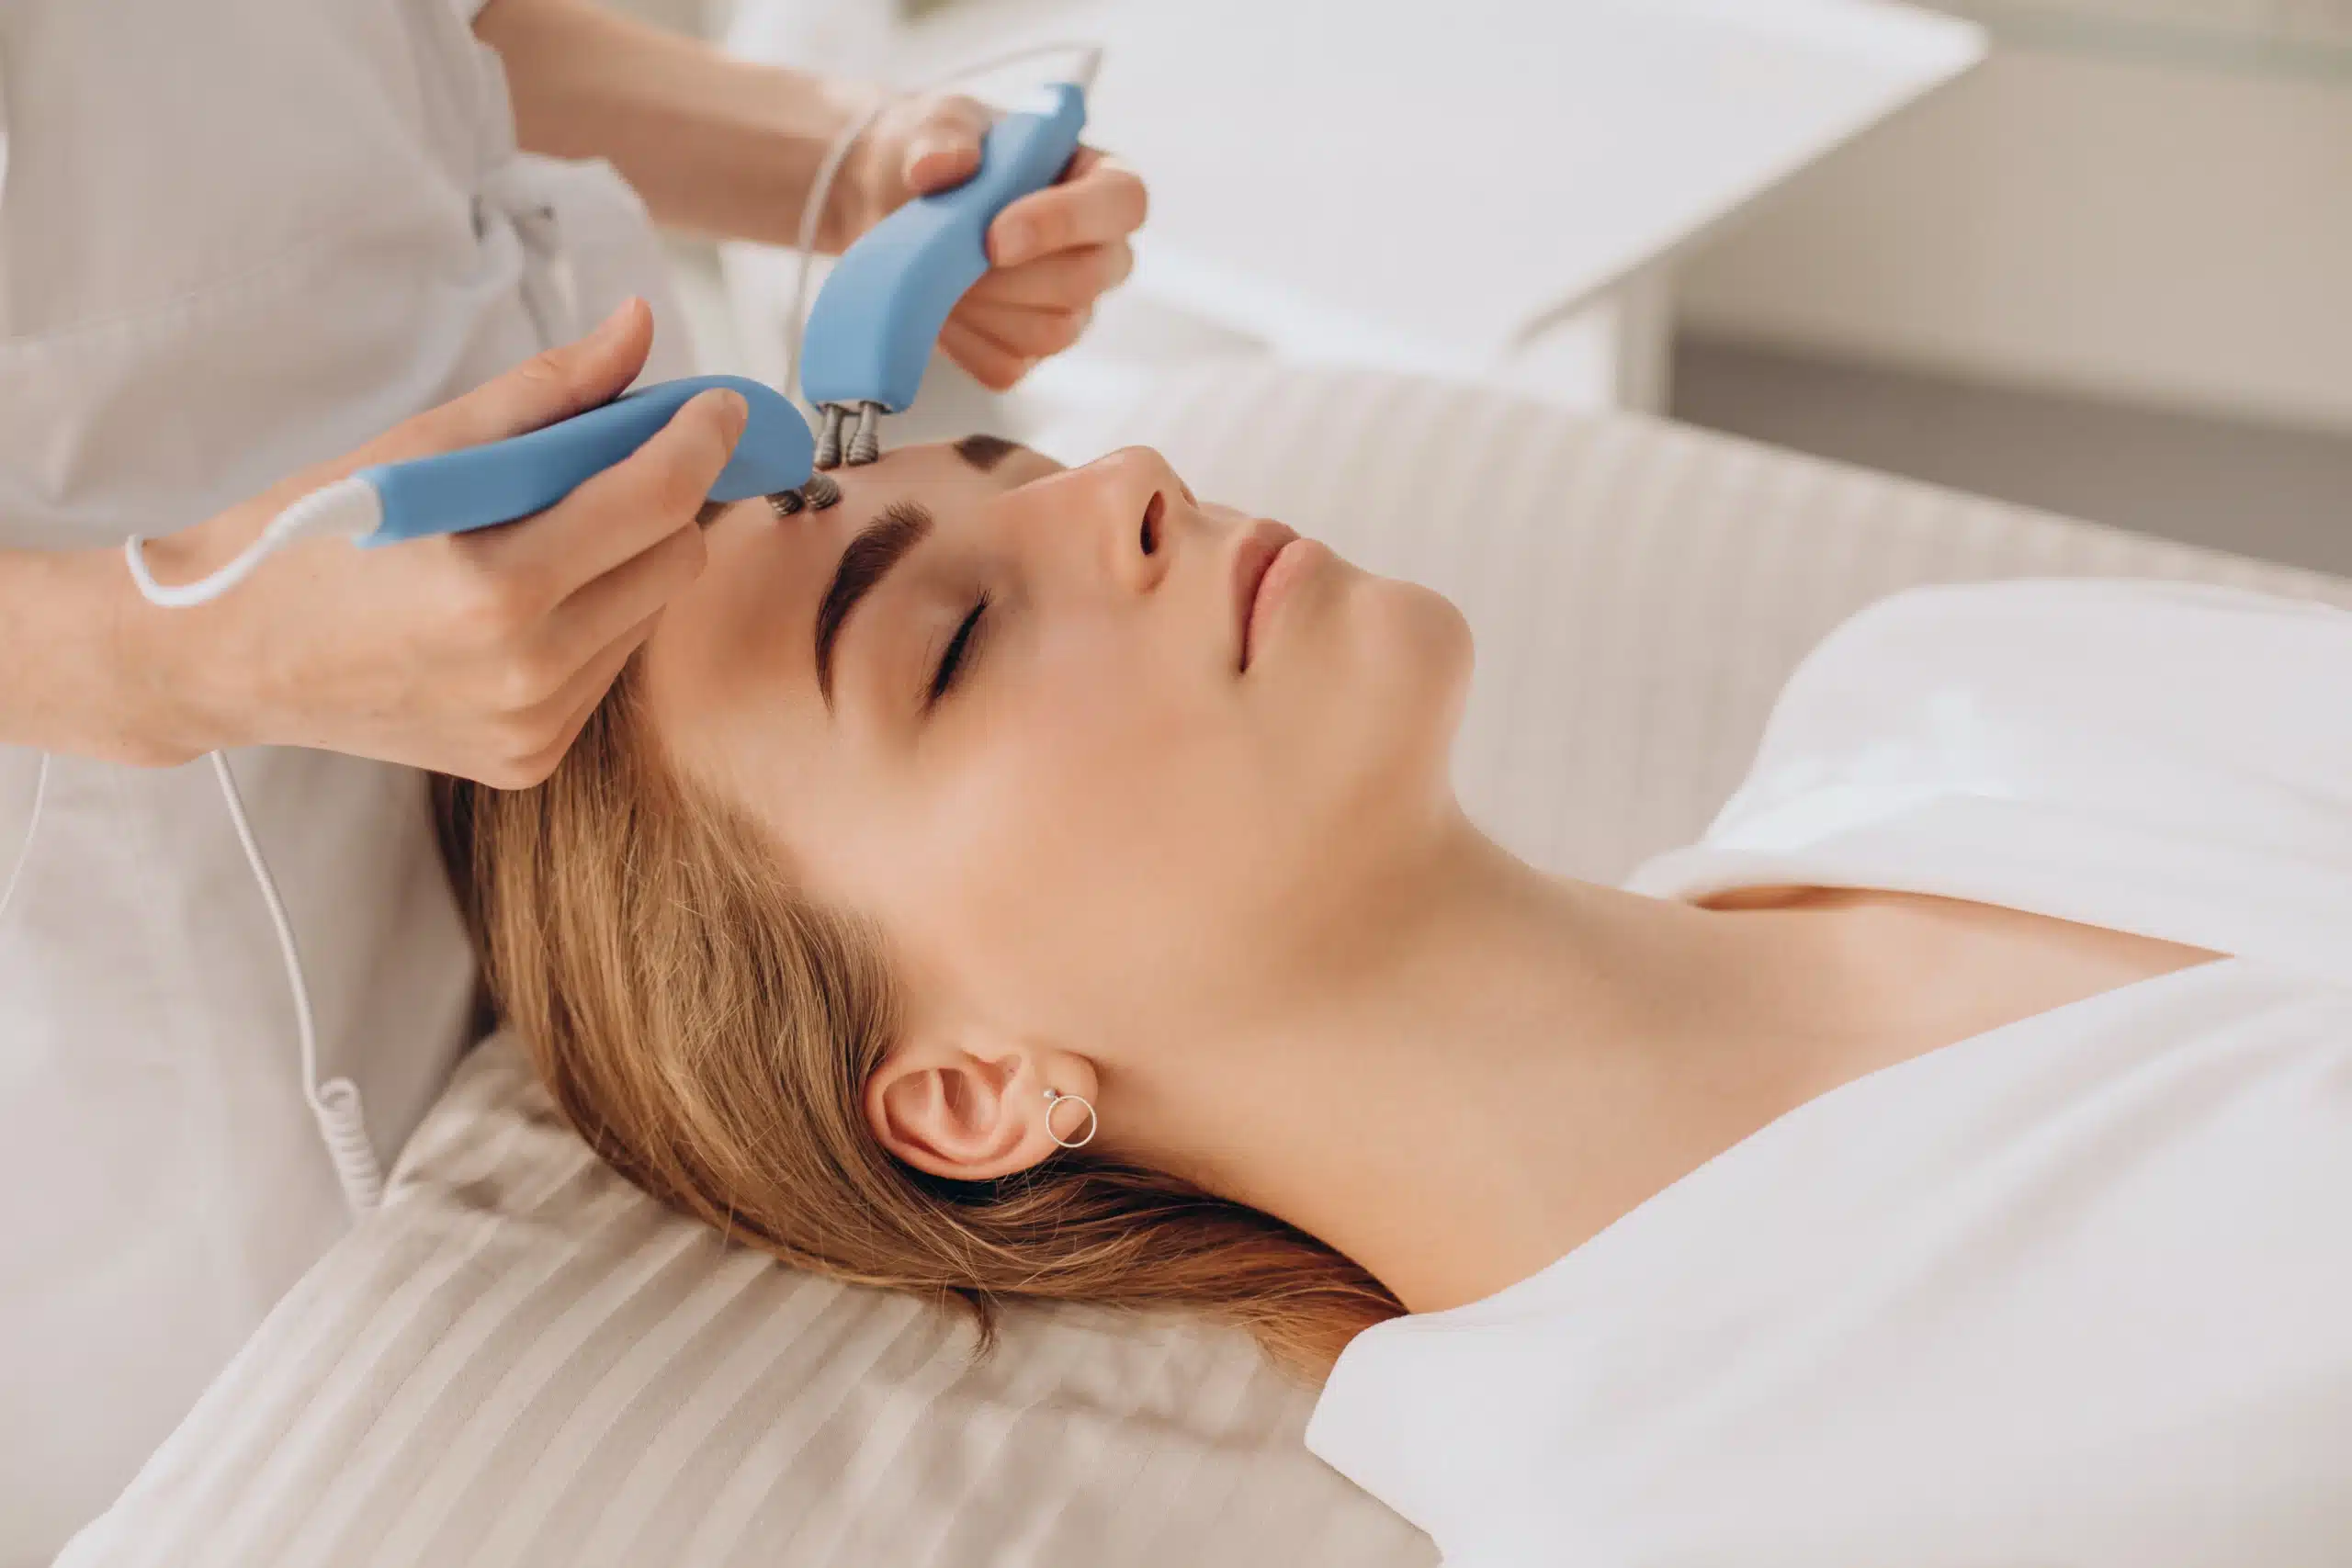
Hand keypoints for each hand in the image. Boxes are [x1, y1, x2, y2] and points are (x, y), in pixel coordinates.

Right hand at [136, 299, 740, 786]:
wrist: (224, 654)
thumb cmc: (310, 533)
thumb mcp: (421, 445)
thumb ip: (547, 391)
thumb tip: (640, 327)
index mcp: (495, 586)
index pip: (657, 499)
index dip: (703, 438)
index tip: (719, 406)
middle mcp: (526, 671)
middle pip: (675, 559)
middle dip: (666, 500)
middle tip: (631, 459)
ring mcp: (531, 726)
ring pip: (650, 615)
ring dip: (630, 562)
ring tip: (553, 533)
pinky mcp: (528, 759)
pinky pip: (609, 667)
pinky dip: (594, 620)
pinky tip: (529, 599)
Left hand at [833, 93, 1148, 390]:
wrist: (887, 203)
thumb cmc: (934, 152)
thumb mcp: (935, 121)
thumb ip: (941, 135)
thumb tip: (940, 166)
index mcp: (1097, 179)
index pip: (1123, 203)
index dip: (1066, 222)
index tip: (995, 234)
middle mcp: (1099, 249)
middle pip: (1088, 279)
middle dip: (1010, 274)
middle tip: (948, 254)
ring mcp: (1070, 307)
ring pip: (1051, 330)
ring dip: (983, 306)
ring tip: (938, 271)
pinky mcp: (1028, 351)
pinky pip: (1007, 365)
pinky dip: (962, 341)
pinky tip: (937, 305)